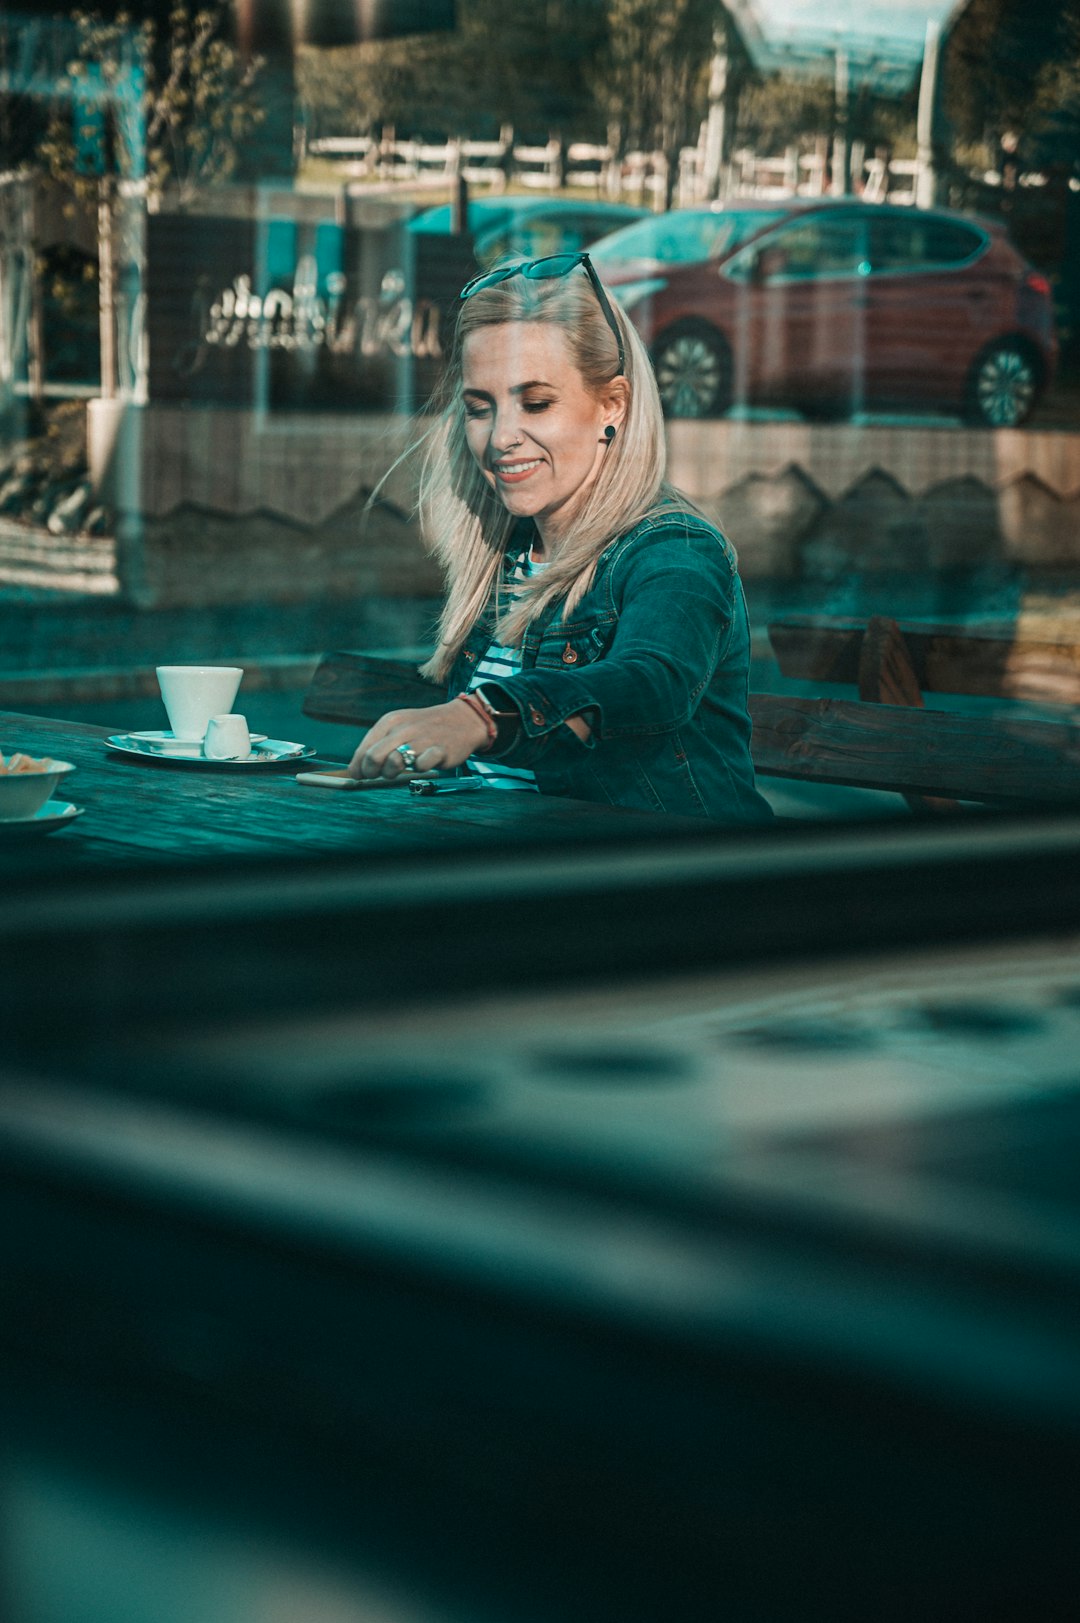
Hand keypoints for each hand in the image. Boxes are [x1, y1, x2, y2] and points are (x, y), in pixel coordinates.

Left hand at [347, 701, 490, 779]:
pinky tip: (425, 762)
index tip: (363, 776)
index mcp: (390, 722)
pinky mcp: (439, 750)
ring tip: (402, 768)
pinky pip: (422, 766)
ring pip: (394, 762)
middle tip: (380, 775)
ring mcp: (421, 739)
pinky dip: (420, 769)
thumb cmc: (424, 729)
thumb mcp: (398, 729)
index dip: (359, 767)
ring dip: (393, 773)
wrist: (462, 720)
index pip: (364, 750)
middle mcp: (403, 728)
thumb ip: (377, 746)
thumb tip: (355, 771)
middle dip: (372, 772)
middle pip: (374, 757)